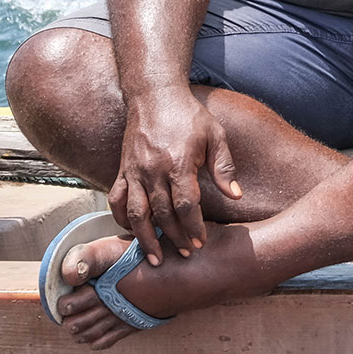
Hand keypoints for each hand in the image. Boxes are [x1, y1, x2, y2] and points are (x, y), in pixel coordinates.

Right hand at [111, 89, 240, 264]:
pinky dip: (121, 219)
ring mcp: (135, 171)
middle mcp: (154, 170)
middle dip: (175, 238)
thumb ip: (224, 167)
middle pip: (162, 214)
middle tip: (185, 254)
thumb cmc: (189, 116)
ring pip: (136, 214)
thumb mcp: (215, 136)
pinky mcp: (122, 169)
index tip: (201, 242)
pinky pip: (117, 200)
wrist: (155, 95)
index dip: (194, 227)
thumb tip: (236, 196)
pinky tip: (131, 231)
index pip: (186, 205)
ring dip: (145, 238)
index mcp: (179, 163)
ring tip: (154, 258)